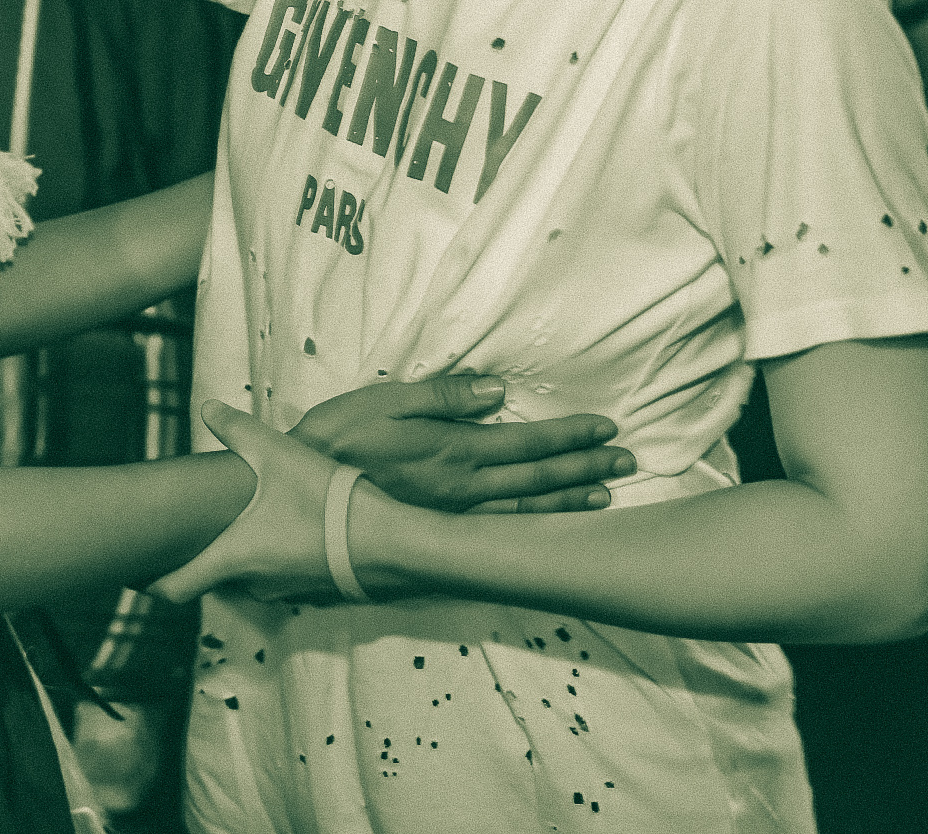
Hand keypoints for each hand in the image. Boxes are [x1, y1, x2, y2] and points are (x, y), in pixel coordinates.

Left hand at [150, 401, 348, 606]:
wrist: (388, 541)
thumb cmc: (326, 500)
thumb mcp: (278, 454)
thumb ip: (237, 430)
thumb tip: (206, 407)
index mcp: (232, 556)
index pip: (174, 588)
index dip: (150, 583)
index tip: (135, 572)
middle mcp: (251, 582)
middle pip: (209, 578)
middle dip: (196, 556)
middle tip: (185, 531)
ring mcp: (283, 590)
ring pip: (245, 576)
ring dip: (237, 554)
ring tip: (236, 522)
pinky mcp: (311, 589)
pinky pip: (277, 575)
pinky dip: (270, 557)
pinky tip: (282, 528)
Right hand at [290, 375, 630, 513]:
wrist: (299, 501)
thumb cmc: (336, 442)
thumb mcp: (383, 401)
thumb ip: (442, 396)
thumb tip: (495, 391)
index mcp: (453, 451)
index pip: (526, 444)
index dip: (569, 436)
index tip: (607, 428)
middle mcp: (463, 491)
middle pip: (537, 481)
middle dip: (585, 469)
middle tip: (627, 461)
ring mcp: (454, 520)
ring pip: (526, 512)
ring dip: (568, 502)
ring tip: (605, 496)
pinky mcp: (441, 536)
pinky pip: (501, 535)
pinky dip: (534, 529)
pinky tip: (551, 529)